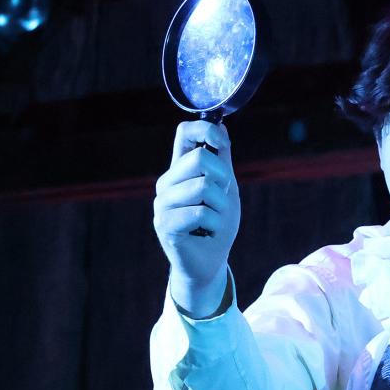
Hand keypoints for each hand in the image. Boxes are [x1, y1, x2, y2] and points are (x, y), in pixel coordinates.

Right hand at [153, 121, 240, 316]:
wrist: (210, 262)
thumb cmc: (217, 224)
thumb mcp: (226, 188)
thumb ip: (222, 161)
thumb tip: (221, 127)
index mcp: (180, 170)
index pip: (185, 133)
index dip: (205, 129)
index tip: (220, 141)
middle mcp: (167, 183)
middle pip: (200, 158)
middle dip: (223, 179)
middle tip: (222, 201)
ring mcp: (162, 203)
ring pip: (203, 187)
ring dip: (221, 206)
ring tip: (214, 220)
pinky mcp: (165, 225)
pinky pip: (200, 213)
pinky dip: (215, 223)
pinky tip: (207, 232)